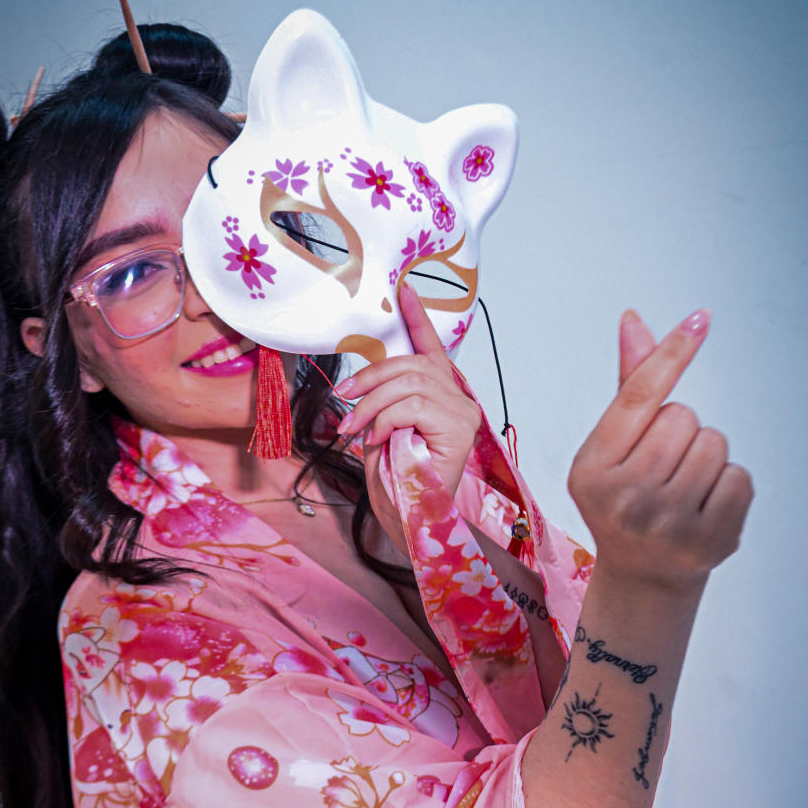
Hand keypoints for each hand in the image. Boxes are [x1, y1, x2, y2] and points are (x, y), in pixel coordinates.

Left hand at [334, 283, 481, 547]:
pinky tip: (376, 439)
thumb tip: (360, 380)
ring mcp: (463, 413)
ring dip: (372, 404)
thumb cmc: (396, 478)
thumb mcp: (380, 428)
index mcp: (440, 394)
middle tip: (344, 403)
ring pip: (410, 383)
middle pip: (412, 365)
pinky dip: (386, 418)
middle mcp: (458, 399)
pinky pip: (414, 405)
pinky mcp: (460, 429)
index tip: (403, 290)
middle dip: (370, 379)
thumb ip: (383, 399)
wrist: (406, 517)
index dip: (417, 318)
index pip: (431, 348)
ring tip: (355, 429)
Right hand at [567, 309, 752, 590]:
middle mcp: (627, 498)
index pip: (638, 396)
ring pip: (714, 443)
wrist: (642, 575)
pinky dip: (727, 484)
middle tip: (662, 465)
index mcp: (592, 469)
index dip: (670, 354)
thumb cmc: (625, 498)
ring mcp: (669, 523)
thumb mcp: (610, 447)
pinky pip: (739, 477)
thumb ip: (629, 386)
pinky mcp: (710, 540)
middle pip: (683, 417)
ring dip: (705, 455)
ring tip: (683, 485)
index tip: (699, 320)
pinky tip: (703, 505)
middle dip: (679, 430)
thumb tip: (635, 321)